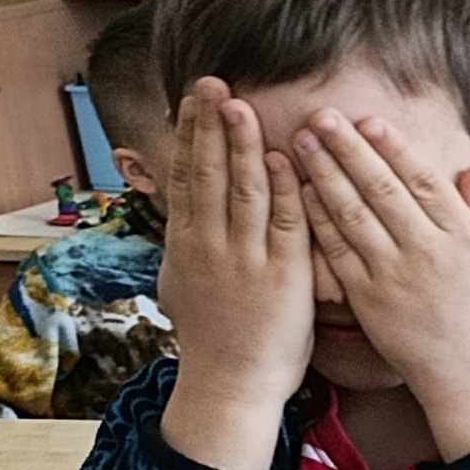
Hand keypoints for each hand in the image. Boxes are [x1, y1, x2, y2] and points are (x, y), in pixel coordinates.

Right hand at [154, 79, 314, 469]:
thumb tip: (181, 216)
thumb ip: (188, 246)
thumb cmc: (215, 339)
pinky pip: (286, 224)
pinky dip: (287, 189)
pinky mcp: (282, 277)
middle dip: (209, 126)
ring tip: (239, 105)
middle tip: (211, 82)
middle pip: (208, 175)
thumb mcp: (185, 285)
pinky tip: (288, 157)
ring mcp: (244, 260)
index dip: (189, 136)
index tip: (191, 99)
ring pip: (243, 191)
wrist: (229, 386)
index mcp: (187, 245)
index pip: (186, 178)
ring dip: (242, 145)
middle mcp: (209, 246)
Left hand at [290, 114, 469, 460]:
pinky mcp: (369, 297)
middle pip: (382, 188)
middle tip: (321, 117)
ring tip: (302, 143)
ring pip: (354, 213)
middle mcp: (428, 250)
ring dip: (325, 174)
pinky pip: (339, 250)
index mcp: (462, 237)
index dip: (393, 147)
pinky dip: (318, 219)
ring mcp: (395, 274)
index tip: (369, 122)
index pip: (423, 180)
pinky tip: (300, 193)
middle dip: (349, 148)